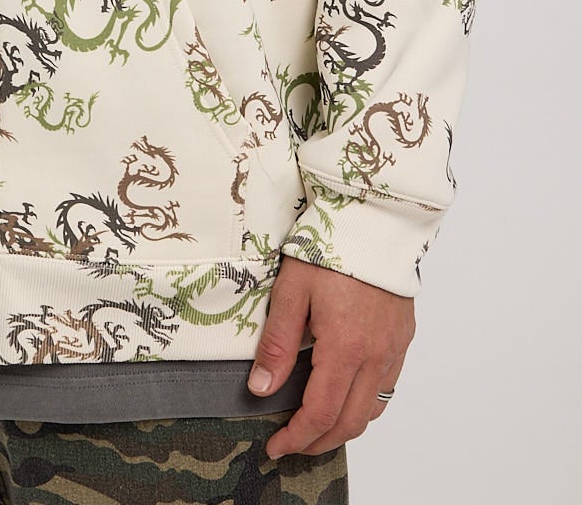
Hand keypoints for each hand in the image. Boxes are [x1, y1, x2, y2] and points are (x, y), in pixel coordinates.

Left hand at [248, 255, 414, 460]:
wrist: (375, 217)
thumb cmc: (331, 247)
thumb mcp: (292, 290)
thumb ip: (277, 343)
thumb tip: (261, 389)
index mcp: (345, 348)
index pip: (320, 413)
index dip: (297, 438)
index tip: (276, 447)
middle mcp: (376, 356)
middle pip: (350, 423)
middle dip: (319, 442)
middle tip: (292, 444)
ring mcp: (394, 349)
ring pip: (373, 410)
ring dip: (345, 427)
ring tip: (316, 425)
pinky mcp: (403, 338)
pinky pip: (388, 387)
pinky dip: (366, 403)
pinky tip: (346, 394)